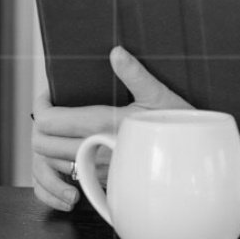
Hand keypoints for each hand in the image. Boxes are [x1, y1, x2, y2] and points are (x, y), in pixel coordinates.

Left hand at [29, 47, 192, 211]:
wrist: (199, 166)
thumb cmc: (182, 128)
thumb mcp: (160, 96)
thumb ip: (135, 74)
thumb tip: (117, 52)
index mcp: (103, 126)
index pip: (48, 120)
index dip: (40, 105)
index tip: (49, 92)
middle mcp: (95, 152)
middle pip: (41, 145)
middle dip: (40, 126)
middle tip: (52, 108)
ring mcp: (99, 173)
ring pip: (50, 166)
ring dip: (49, 147)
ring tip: (61, 127)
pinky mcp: (107, 186)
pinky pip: (70, 181)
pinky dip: (60, 170)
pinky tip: (73, 151)